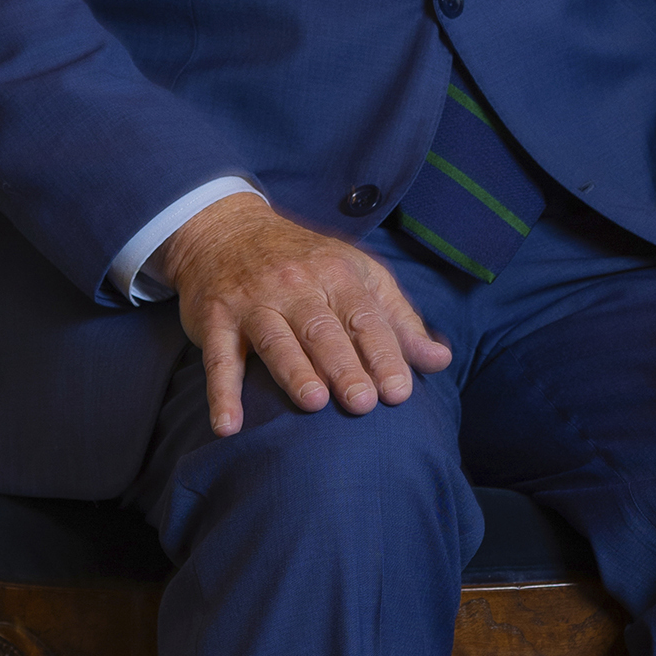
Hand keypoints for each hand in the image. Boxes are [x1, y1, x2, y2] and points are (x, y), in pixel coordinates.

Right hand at [157, 194, 452, 437]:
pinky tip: (228, 426)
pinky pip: (218, 358)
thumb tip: (441, 360)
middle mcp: (296, 286)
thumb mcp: (358, 276)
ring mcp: (253, 302)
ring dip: (294, 371)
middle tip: (363, 402)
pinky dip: (221, 392)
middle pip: (322, 329)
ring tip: (313, 402)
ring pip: (275, 339)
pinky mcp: (215, 319)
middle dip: (344, 365)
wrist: (227, 230)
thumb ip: (399, 321)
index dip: (383, 353)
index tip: (399, 391)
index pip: (364, 317)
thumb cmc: (306, 262)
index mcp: (337, 275)